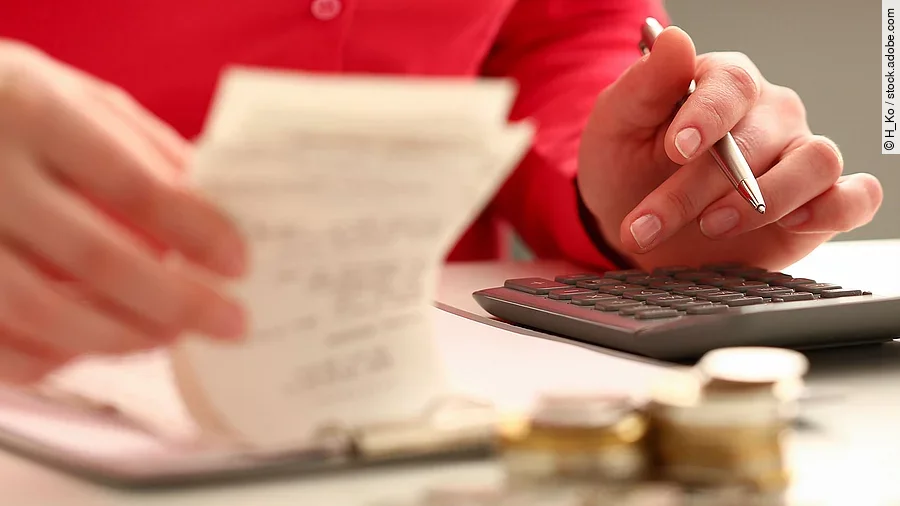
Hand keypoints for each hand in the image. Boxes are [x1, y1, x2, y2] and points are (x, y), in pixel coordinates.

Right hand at [0, 41, 245, 383]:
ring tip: (172, 334)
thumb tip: (216, 212)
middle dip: (177, 301)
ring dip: (124, 335)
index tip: (239, 263)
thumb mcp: (75, 96)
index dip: (195, 231)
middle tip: (231, 321)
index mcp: (33, 111)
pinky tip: (96, 346)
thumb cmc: (12, 107)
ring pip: (42, 311)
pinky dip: (54, 357)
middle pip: (96, 257)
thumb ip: (144, 149)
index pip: (133, 184)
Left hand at [577, 26, 882, 270]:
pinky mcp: (818, 204)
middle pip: (757, 140)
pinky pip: (854, 198)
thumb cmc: (627, 165)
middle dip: (696, 189)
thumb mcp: (618, 124)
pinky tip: (792, 222)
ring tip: (709, 227)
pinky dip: (835, 208)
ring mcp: (797, 156)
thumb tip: (674, 40)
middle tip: (647, 224)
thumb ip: (645, 84)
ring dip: (762, 202)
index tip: (675, 149)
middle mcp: (770, 114)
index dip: (707, 115)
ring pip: (815, 162)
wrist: (632, 222)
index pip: (732, 84)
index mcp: (723, 84)